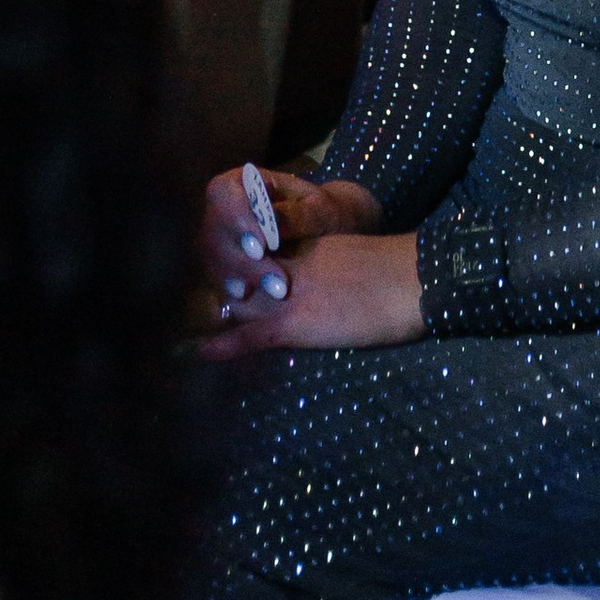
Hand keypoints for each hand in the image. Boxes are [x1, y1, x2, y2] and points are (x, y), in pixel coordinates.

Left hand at [199, 229, 424, 358]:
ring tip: (186, 323)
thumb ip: (328, 266)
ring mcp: (287, 294)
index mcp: (303, 246)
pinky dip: (221, 346)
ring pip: (237, 302)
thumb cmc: (395, 271)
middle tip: (195, 295)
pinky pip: (249, 336)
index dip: (237, 262)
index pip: (257, 252)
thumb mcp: (352, 258)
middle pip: (238, 273)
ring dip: (214, 311)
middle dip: (219, 284)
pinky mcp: (294, 323)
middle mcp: (287, 265)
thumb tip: (324, 281)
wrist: (413, 280)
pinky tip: (197, 352)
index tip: (221, 270)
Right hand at [201, 162, 378, 295]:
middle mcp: (225, 210)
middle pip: (214, 231)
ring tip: (278, 292)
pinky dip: (235, 292)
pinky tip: (254, 300)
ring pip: (213, 259)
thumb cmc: (325, 212)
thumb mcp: (323, 208)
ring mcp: (221, 239)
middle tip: (277, 280)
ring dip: (243, 279)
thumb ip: (300, 213)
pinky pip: (218, 281)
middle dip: (243, 259)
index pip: (222, 192)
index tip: (263, 245)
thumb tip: (273, 221)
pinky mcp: (223, 266)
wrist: (330, 233)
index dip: (234, 217)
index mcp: (245, 183)